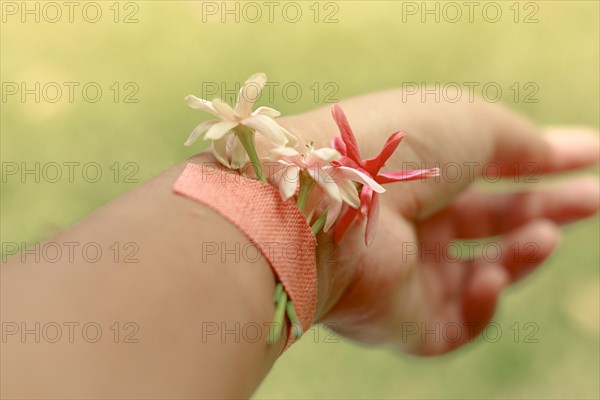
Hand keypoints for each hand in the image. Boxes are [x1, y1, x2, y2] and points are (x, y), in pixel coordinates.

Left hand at [280, 89, 598, 354]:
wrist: (330, 205)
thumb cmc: (397, 149)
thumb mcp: (472, 124)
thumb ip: (520, 141)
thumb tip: (553, 152)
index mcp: (419, 168)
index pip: (490, 167)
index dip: (543, 161)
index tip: (591, 155)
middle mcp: (411, 219)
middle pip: (490, 218)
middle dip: (548, 208)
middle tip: (595, 198)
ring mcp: (405, 270)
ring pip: (483, 271)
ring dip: (523, 254)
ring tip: (543, 236)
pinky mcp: (399, 320)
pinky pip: (458, 321)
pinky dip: (486, 303)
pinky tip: (490, 277)